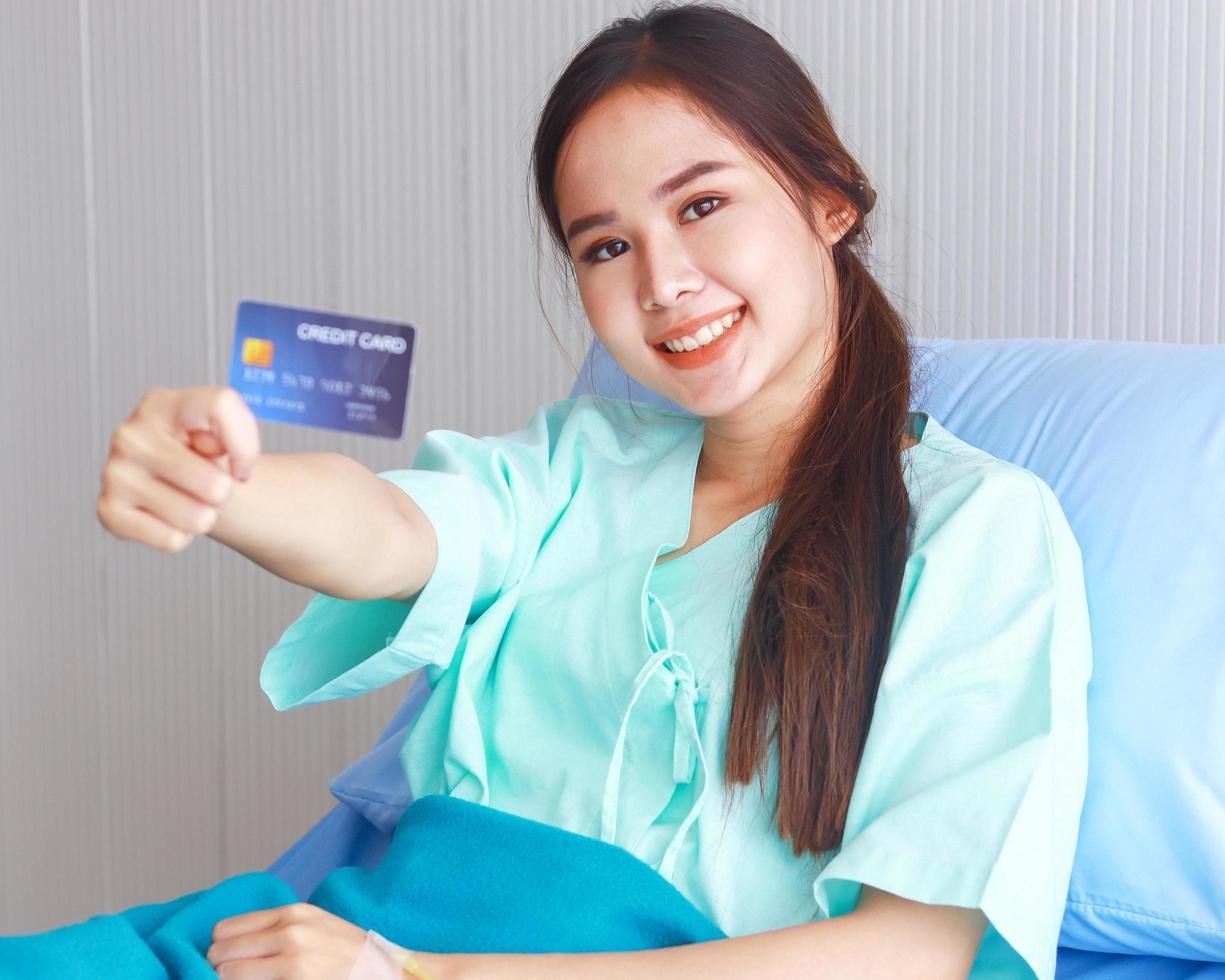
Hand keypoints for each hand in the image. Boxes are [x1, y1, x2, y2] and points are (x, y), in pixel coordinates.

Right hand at [97, 385, 259, 552]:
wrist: (174, 484)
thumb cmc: (202, 454)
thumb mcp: (222, 431)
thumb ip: (231, 428)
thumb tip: (209, 449)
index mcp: (162, 403)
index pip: (221, 407)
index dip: (247, 446)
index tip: (242, 465)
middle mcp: (131, 434)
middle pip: (216, 485)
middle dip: (225, 493)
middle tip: (212, 487)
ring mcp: (115, 472)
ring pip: (197, 518)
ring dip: (205, 516)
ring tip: (191, 500)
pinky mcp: (109, 510)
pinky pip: (172, 540)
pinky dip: (181, 535)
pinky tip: (169, 516)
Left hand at [206, 902, 367, 978]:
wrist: (383, 972)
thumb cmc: (348, 955)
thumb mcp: (315, 926)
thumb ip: (279, 930)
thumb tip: (234, 945)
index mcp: (292, 913)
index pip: (225, 929)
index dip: (221, 948)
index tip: (228, 961)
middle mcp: (289, 932)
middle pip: (220, 952)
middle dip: (219, 969)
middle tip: (233, 977)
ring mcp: (293, 959)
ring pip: (227, 973)